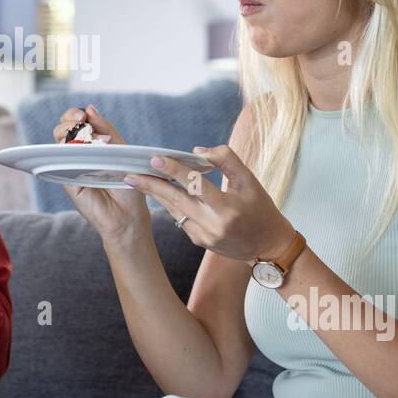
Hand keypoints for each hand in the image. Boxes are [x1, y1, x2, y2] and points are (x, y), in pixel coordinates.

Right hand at [53, 105, 150, 242]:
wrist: (129, 213)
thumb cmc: (129, 183)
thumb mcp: (121, 149)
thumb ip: (106, 129)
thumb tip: (89, 108)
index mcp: (91, 144)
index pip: (75, 122)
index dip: (75, 114)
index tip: (85, 114)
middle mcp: (78, 154)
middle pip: (62, 128)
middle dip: (69, 119)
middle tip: (82, 121)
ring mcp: (70, 166)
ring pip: (58, 140)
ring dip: (70, 132)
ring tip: (88, 137)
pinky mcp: (66, 180)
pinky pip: (59, 160)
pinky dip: (68, 149)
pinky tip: (81, 149)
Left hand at [123, 144, 295, 261]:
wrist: (267, 246)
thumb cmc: (261, 209)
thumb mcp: (249, 181)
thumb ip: (226, 160)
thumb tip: (196, 152)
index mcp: (227, 209)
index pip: (195, 185)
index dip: (174, 170)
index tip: (156, 159)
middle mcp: (212, 225)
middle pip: (176, 201)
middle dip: (151, 186)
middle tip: (130, 174)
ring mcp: (203, 236)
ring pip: (174, 210)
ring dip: (157, 194)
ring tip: (139, 178)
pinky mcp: (198, 241)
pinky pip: (180, 218)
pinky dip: (171, 204)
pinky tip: (162, 192)